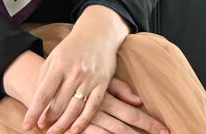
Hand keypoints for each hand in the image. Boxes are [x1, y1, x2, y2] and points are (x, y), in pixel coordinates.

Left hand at [20, 9, 168, 133]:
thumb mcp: (53, 57)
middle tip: (42, 129)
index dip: (34, 112)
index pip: (43, 94)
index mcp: (58, 65)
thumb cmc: (71, 47)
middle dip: (48, 120)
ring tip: (54, 133)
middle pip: (58, 104)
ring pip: (74, 108)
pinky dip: (84, 121)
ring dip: (63, 124)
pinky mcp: (103, 83)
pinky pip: (92, 106)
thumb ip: (44, 77)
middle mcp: (74, 72)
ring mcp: (89, 78)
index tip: (27, 125)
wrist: (98, 33)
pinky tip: (75, 130)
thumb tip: (35, 102)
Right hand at [51, 77, 169, 133]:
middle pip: (124, 128)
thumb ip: (118, 89)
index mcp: (105, 96)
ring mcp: (85, 120)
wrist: (40, 81)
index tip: (166, 131)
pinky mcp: (72, 129)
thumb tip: (137, 100)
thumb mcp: (98, 79)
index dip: (149, 123)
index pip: (132, 113)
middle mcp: (97, 109)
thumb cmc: (74, 77)